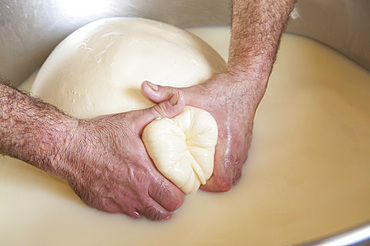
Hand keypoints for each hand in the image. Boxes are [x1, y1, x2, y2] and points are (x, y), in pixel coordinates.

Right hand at [58, 93, 184, 219]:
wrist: (68, 148)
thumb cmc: (99, 135)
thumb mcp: (132, 119)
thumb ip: (160, 112)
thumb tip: (178, 101)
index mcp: (145, 173)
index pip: (175, 197)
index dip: (181, 191)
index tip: (179, 183)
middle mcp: (134, 192)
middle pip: (165, 211)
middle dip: (170, 202)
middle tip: (168, 190)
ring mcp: (120, 201)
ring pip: (147, 214)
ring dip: (154, 205)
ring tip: (153, 193)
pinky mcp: (105, 205)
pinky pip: (127, 213)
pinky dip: (134, 205)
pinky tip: (133, 192)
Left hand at [141, 71, 266, 191]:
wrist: (246, 83)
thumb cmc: (224, 91)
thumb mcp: (194, 93)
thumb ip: (168, 94)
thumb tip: (145, 88)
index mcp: (227, 143)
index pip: (223, 180)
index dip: (208, 186)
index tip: (193, 179)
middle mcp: (238, 149)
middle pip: (230, 180)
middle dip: (213, 182)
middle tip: (197, 174)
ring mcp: (244, 147)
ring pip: (235, 172)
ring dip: (220, 174)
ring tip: (204, 167)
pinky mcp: (245, 142)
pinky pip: (237, 162)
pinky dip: (226, 164)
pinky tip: (214, 155)